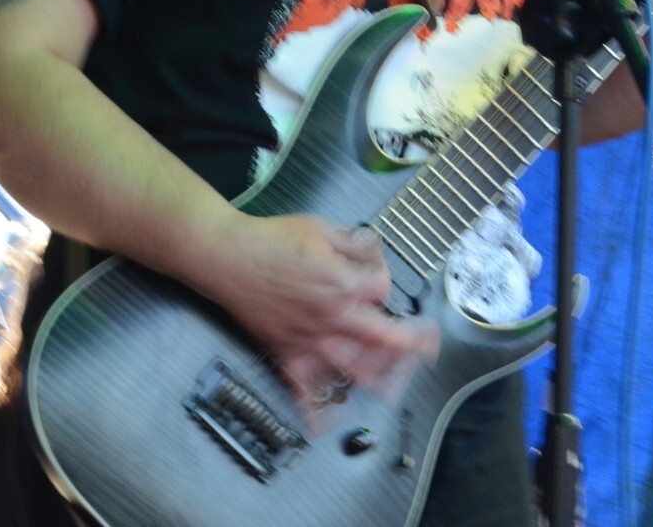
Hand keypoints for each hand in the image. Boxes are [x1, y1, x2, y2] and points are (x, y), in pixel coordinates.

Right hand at [206, 213, 437, 412]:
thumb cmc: (269, 240)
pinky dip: (312, 411)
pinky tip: (322, 425)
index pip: (383, 290)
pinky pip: (301, 389)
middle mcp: (332, 317)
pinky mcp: (285, 352)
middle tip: (425, 347)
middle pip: (384, 339)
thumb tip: (373, 251)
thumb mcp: (320, 227)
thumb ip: (353, 243)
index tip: (376, 278)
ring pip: (353, 369)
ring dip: (379, 378)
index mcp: (343, 284)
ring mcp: (310, 340)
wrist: (226, 256)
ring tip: (394, 384)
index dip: (384, 282)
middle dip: (410, 344)